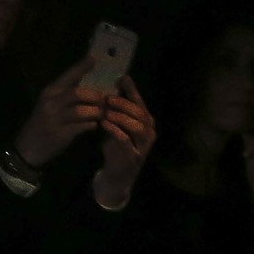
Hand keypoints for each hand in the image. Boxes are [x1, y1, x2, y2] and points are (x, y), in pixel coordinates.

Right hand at [13, 57, 102, 167]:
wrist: (27, 148)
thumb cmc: (41, 123)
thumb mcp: (49, 104)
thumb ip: (65, 94)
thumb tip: (86, 84)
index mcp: (49, 92)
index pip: (67, 76)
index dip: (81, 67)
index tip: (93, 59)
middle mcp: (51, 103)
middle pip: (78, 93)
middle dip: (95, 96)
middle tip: (104, 99)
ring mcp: (56, 119)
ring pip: (82, 111)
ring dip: (96, 112)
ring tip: (102, 113)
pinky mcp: (62, 134)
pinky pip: (83, 126)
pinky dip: (91, 125)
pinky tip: (94, 125)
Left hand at [90, 77, 155, 204]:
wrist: (116, 176)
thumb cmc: (118, 147)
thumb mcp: (119, 125)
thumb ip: (120, 107)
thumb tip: (118, 81)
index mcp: (146, 122)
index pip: (140, 102)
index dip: (132, 90)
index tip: (121, 78)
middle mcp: (149, 132)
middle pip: (140, 113)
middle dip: (124, 103)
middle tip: (108, 97)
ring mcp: (143, 146)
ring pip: (136, 126)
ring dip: (120, 116)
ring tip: (106, 110)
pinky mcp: (133, 157)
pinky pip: (125, 140)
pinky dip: (115, 130)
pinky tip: (104, 123)